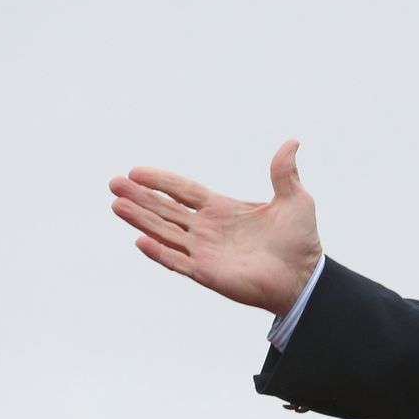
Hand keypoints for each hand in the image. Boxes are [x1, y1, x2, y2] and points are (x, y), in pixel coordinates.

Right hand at [109, 140, 322, 315]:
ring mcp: (204, 251)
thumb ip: (285, 172)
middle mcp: (207, 229)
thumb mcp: (295, 200)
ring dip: (140, 219)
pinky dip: (159, 252)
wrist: (305, 276)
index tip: (136, 172)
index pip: (184, 191)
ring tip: (116, 205)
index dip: (161, 181)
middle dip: (140, 197)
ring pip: (164, 232)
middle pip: (165, 209)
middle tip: (113, 183)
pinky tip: (140, 240)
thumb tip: (292, 142)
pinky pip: (177, 262)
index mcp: (222, 209)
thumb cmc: (300, 241)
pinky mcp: (207, 273)